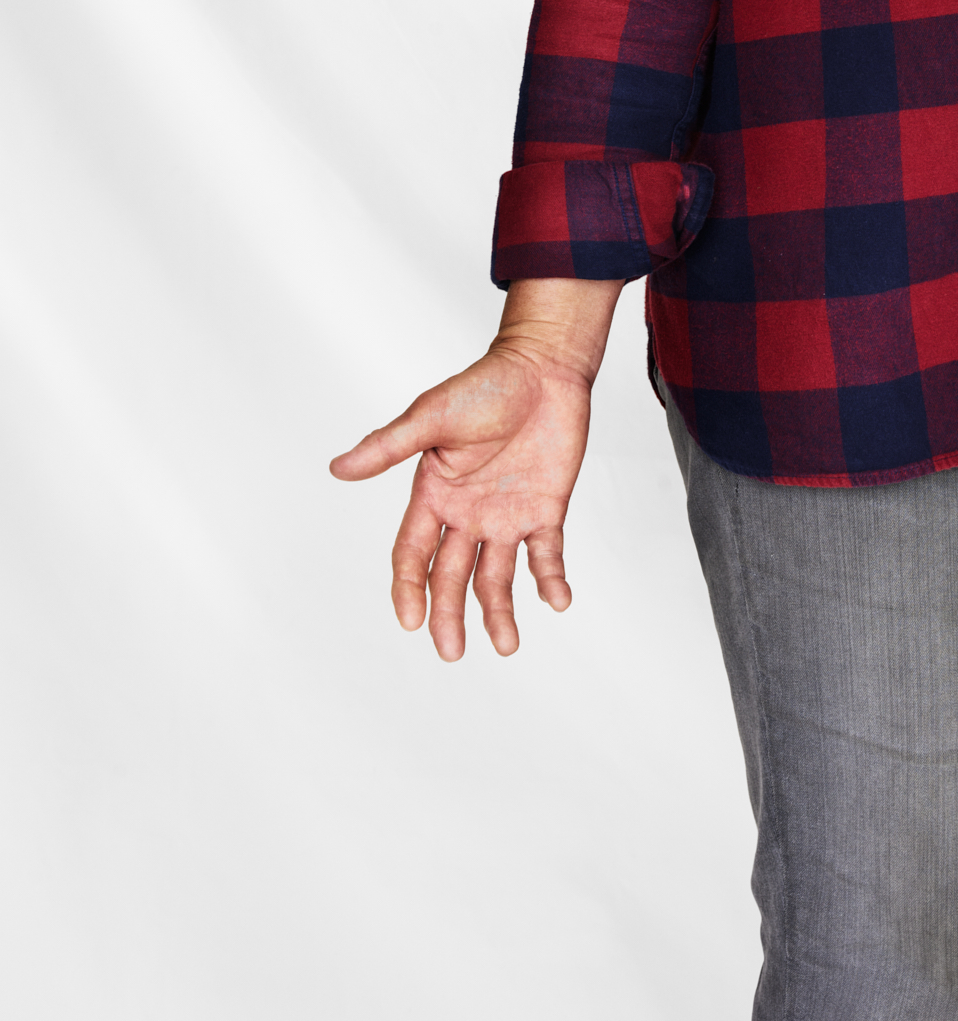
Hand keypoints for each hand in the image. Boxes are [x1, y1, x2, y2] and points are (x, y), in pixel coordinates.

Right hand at [330, 327, 599, 660]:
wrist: (544, 367)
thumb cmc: (484, 385)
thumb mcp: (431, 416)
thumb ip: (390, 446)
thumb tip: (337, 469)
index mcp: (435, 496)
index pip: (414, 555)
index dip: (410, 590)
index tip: (410, 622)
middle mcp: (467, 514)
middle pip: (452, 577)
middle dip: (449, 617)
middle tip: (452, 653)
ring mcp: (507, 515)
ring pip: (498, 577)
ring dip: (500, 612)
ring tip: (508, 645)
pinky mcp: (546, 509)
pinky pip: (547, 554)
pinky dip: (551, 579)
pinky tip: (558, 600)